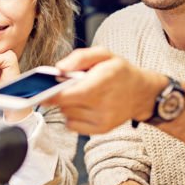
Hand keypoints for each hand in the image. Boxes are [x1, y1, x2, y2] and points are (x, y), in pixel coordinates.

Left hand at [49, 47, 166, 133]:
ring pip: (67, 115)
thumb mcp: (104, 54)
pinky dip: (73, 117)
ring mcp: (102, 119)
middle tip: (71, 87)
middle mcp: (103, 104)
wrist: (143, 93)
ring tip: (82, 96)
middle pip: (64, 105)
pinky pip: (73, 126)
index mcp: (102, 82)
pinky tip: (84, 107)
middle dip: (62, 96)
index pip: (67, 95)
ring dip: (68, 106)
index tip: (41, 91)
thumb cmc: (121, 72)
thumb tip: (58, 69)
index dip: (50, 94)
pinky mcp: (101, 130)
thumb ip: (79, 57)